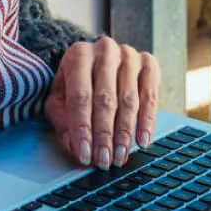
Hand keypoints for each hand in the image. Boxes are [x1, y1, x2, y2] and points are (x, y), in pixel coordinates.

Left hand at [44, 36, 159, 169]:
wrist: (97, 62)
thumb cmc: (76, 84)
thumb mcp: (60, 99)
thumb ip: (63, 121)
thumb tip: (76, 147)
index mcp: (78, 54)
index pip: (80, 96)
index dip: (82, 128)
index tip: (84, 155)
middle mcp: (104, 50)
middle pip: (105, 99)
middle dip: (104, 135)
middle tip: (104, 160)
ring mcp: (129, 55)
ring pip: (129, 99)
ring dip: (125, 133)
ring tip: (120, 156)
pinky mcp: (149, 63)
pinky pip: (150, 96)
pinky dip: (147, 121)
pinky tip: (142, 141)